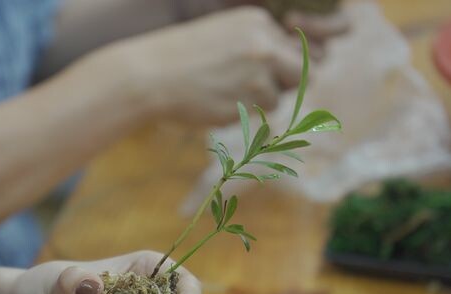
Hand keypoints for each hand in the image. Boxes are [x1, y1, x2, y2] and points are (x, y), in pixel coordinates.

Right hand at [114, 6, 347, 125]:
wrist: (148, 76)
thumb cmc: (181, 59)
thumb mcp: (223, 36)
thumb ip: (257, 47)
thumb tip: (295, 70)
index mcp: (257, 22)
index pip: (294, 48)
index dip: (281, 66)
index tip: (261, 75)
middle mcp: (264, 45)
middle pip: (302, 73)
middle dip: (283, 85)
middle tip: (254, 91)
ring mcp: (257, 75)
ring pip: (278, 97)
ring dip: (256, 102)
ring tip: (221, 93)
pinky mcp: (247, 102)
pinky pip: (257, 115)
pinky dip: (240, 114)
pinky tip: (214, 102)